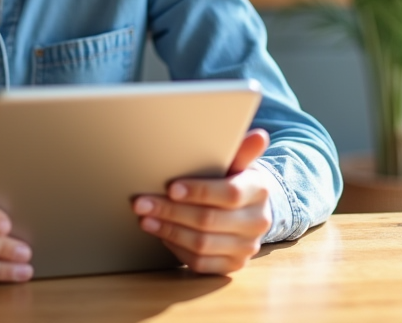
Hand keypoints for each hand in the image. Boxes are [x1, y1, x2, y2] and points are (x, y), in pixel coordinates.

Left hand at [131, 129, 272, 274]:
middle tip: (142, 203)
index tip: (171, 188)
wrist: (247, 207)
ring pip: (202, 244)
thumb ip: (240, 150)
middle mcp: (258, 222)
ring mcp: (247, 247)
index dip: (199, 192)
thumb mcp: (236, 162)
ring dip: (169, 231)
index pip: (230, 194)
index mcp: (259, 190)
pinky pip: (201, 263)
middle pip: (209, 221)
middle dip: (171, 212)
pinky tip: (162, 235)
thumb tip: (258, 136)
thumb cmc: (233, 178)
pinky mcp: (233, 265)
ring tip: (146, 219)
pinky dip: (177, 249)